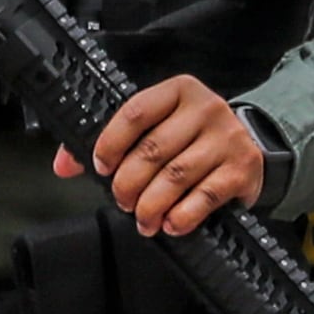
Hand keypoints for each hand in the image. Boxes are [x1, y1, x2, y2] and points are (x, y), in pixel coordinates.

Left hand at [61, 75, 263, 236]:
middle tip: (122, 201)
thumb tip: (64, 164)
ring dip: (151, 205)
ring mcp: (228, 137)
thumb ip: (111, 142)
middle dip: (128, 184)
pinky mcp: (242, 168)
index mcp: (179, 90)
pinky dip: (181, 216)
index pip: (135, 112)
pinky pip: (204, 196)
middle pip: (153, 149)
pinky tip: (170, 223)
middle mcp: (206, 108)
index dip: (110, 143)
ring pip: (175, 176)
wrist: (248, 150)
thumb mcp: (158, 128)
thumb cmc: (192, 139)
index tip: (101, 167)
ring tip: (143, 219)